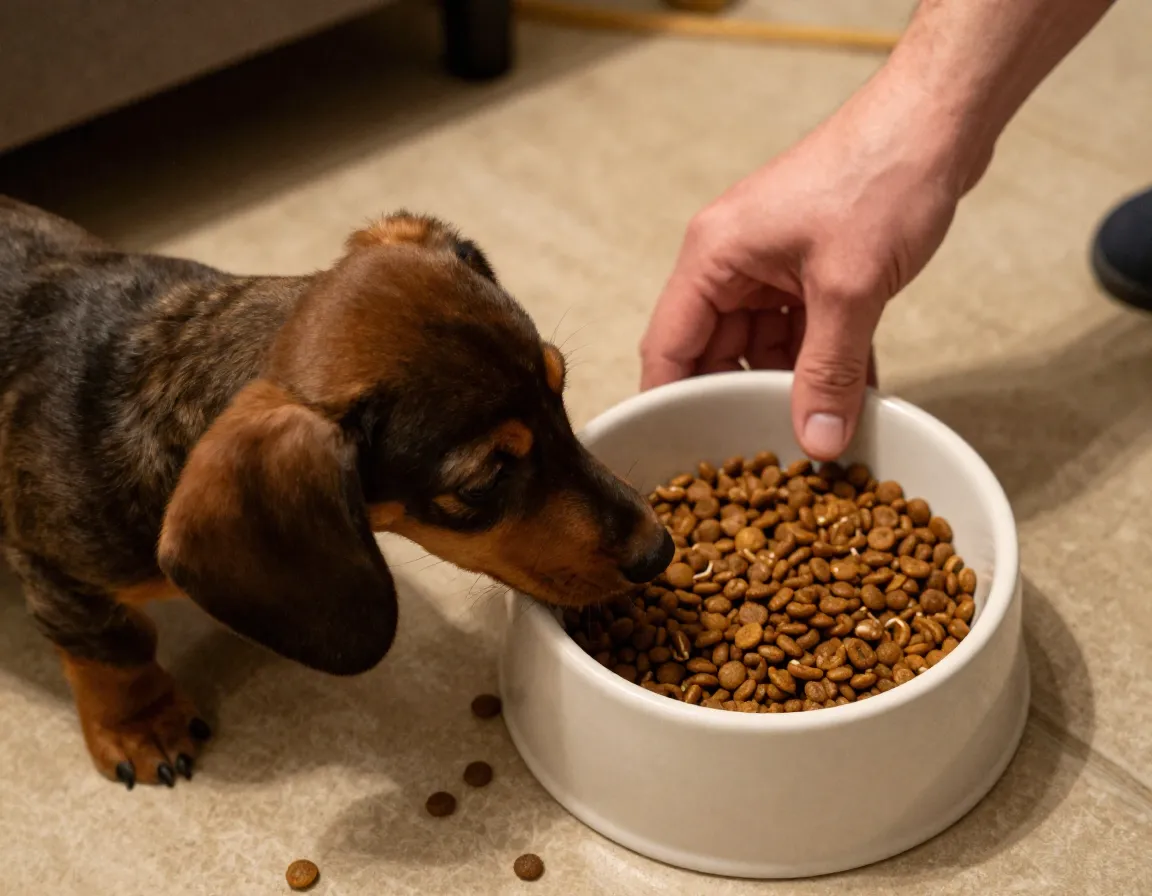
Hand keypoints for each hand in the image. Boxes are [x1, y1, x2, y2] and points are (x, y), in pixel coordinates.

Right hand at [640, 72, 987, 459]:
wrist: (941, 118)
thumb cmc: (880, 175)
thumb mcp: (849, 288)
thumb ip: (829, 372)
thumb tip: (817, 443)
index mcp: (713, 257)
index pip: (669, 346)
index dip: (670, 403)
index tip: (677, 457)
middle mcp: (733, 263)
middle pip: (717, 353)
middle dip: (743, 403)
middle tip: (761, 463)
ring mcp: (775, 267)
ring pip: (767, 348)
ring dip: (794, 388)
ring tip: (817, 438)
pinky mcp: (815, 270)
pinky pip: (808, 334)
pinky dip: (828, 365)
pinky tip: (855, 402)